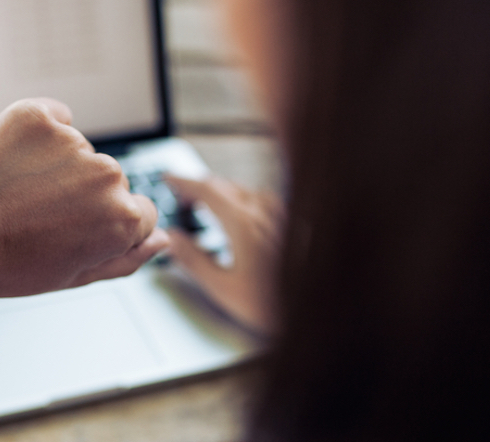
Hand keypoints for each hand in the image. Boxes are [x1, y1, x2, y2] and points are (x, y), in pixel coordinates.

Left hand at [0, 98, 169, 297]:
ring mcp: (71, 142)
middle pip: (109, 180)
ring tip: (16, 192)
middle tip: (36, 215)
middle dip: (81, 194)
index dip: (103, 225)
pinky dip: (38, 132)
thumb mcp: (73, 276)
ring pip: (78, 150)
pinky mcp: (36, 116)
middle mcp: (105, 175)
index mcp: (122, 218)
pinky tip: (14, 160)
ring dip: (56, 165)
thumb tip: (161, 240)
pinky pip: (53, 116)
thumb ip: (127, 258)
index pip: (139, 212)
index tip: (70, 230)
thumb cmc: (7, 264)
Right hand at [164, 175, 282, 333]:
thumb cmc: (275, 305)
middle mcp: (264, 213)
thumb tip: (173, 239)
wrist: (320, 309)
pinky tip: (245, 215)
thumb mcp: (223, 287)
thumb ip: (193, 260)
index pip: (207, 190)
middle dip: (200, 187)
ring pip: (246, 191)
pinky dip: (244, 201)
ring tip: (210, 205)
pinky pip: (264, 201)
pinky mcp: (295, 226)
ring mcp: (282, 217)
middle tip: (184, 197)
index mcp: (242, 224)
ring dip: (223, 193)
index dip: (184, 181)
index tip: (169, 179)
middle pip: (226, 186)